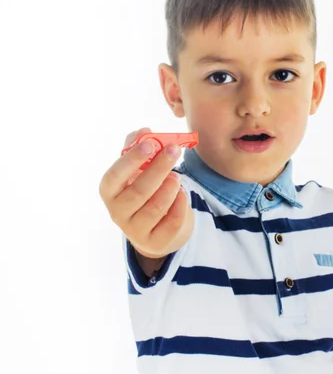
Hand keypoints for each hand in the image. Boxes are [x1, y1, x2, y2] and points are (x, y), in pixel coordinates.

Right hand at [98, 127, 193, 258]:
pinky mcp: (155, 242)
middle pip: (138, 191)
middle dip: (158, 168)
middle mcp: (117, 212)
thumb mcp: (137, 169)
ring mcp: (135, 230)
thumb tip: (144, 132)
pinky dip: (180, 206)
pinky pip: (171, 223)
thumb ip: (138, 148)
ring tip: (178, 176)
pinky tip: (183, 194)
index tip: (150, 144)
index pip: (114, 176)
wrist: (156, 226)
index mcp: (109, 191)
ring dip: (170, 188)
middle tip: (174, 151)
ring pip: (155, 208)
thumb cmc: (144, 190)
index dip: (131, 160)